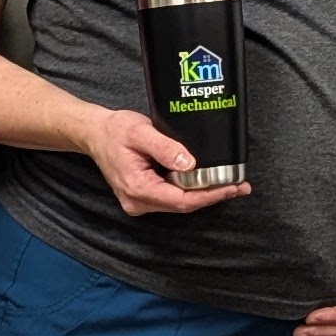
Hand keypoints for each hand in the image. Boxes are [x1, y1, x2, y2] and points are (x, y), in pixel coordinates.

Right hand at [86, 106, 247, 217]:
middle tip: (240, 186)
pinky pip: (172, 197)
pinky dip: (191, 190)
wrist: (95, 134)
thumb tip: (189, 163)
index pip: (181, 200)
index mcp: (137, 187)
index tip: (231, 187)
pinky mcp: (144, 196)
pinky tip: (208, 182)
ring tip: (230, 184)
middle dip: (212, 196)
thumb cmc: (114, 131)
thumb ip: (165, 148)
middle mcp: (138, 201)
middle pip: (183, 205)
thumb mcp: (140, 132)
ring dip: (204, 194)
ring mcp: (140, 201)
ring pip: (179, 203)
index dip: (209, 195)